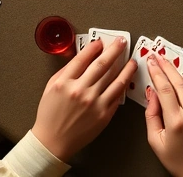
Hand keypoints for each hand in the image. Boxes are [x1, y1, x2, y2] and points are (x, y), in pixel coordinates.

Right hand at [31, 38, 136, 160]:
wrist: (53, 141)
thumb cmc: (50, 115)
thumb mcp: (51, 87)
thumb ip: (66, 70)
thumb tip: (82, 56)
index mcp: (65, 82)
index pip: (83, 58)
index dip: (94, 47)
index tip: (101, 42)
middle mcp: (80, 91)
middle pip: (102, 64)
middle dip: (114, 50)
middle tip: (122, 42)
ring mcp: (94, 103)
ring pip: (115, 79)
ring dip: (125, 67)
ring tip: (132, 60)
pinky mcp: (103, 114)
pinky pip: (117, 95)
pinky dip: (123, 84)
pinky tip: (127, 78)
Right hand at [144, 54, 182, 176]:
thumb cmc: (178, 161)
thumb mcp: (155, 141)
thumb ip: (151, 115)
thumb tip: (151, 94)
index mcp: (177, 122)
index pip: (165, 89)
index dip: (156, 73)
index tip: (151, 63)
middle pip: (179, 83)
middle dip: (167, 67)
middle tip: (159, 57)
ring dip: (180, 73)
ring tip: (169, 65)